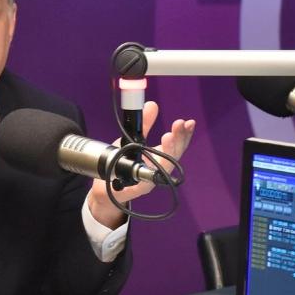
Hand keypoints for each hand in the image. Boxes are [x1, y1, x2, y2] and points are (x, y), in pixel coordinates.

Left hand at [88, 101, 195, 226]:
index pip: (178, 145)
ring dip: (168, 152)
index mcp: (159, 156)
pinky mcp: (136, 189)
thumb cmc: (122, 163)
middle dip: (178, 139)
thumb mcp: (132, 139)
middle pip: (174, 156)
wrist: (106, 187)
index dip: (185, 134)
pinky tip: (152, 164)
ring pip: (163, 168)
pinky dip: (149, 174)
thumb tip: (152, 104)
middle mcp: (158, 169)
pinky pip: (145, 182)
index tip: (189, 122)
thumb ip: (143, 123)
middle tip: (178, 125)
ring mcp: (149, 181)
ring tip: (168, 136)